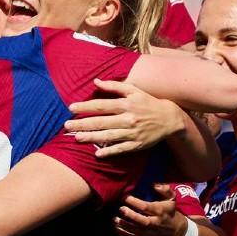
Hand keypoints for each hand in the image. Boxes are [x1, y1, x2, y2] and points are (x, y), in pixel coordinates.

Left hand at [64, 79, 186, 156]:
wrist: (169, 119)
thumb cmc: (148, 102)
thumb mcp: (134, 90)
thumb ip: (115, 86)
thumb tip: (96, 81)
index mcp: (126, 104)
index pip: (102, 105)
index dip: (85, 106)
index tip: (71, 108)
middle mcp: (128, 118)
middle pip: (101, 122)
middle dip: (82, 123)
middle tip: (66, 125)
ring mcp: (132, 133)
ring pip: (108, 136)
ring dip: (91, 137)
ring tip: (76, 138)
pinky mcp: (137, 144)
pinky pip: (121, 149)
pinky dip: (110, 151)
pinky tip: (97, 154)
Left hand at [114, 184, 189, 235]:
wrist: (175, 230)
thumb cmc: (169, 211)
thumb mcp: (171, 198)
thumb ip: (165, 189)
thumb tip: (154, 185)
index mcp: (161, 211)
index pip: (147, 207)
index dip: (135, 202)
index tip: (125, 197)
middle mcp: (156, 223)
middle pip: (143, 221)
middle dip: (131, 216)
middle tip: (121, 209)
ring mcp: (151, 234)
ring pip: (137, 231)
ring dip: (125, 226)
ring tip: (115, 219)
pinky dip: (125, 235)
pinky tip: (117, 228)